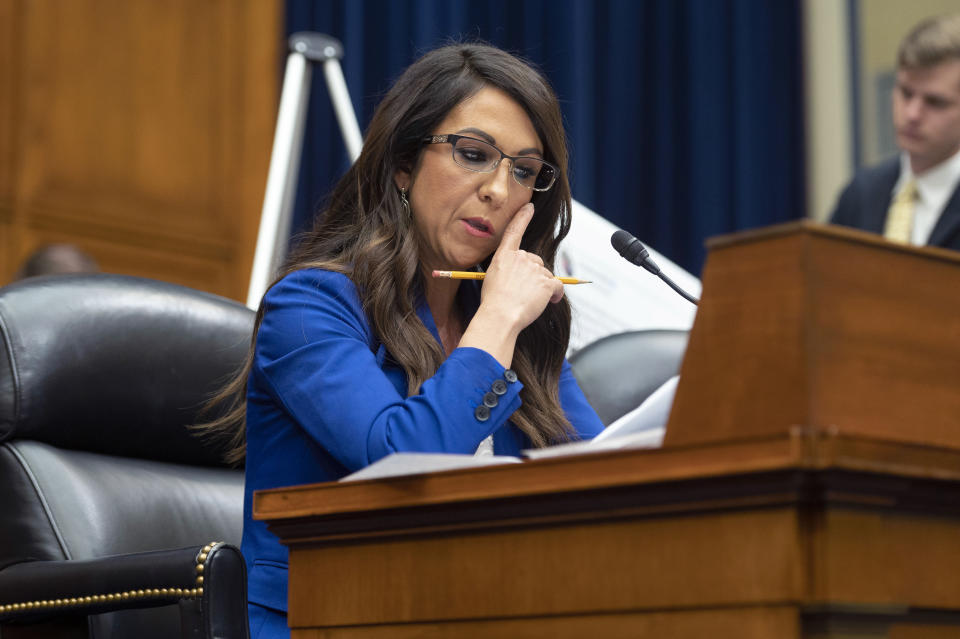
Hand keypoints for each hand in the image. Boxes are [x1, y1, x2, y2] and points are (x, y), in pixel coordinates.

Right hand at [479, 202, 563, 332]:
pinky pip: (557, 286)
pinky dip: (556, 295)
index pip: (514, 231)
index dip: (522, 217)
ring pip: (546, 276)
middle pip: (535, 262)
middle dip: (534, 276)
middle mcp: (521, 258)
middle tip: (524, 293)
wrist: (500, 316)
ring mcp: (535, 269)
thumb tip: (521, 278)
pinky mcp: (547, 282)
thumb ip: (507, 272)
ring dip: (543, 288)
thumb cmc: (493, 303)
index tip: (529, 207)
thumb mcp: (492, 280)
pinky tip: (549, 302)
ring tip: (529, 302)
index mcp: (504, 256)